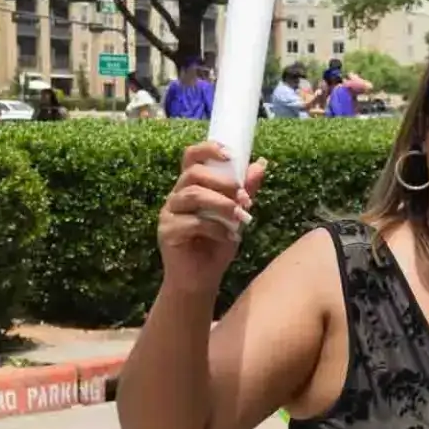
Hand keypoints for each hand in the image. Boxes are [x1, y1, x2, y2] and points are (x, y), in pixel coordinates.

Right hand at [158, 142, 264, 294]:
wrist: (202, 279)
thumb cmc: (218, 244)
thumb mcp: (237, 216)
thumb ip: (246, 191)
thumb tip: (260, 163)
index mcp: (191, 186)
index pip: (191, 157)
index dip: (208, 150)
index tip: (230, 154)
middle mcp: (177, 196)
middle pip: (193, 174)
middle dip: (222, 182)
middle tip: (243, 196)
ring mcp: (169, 213)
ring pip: (192, 195)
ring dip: (222, 204)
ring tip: (240, 217)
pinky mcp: (167, 232)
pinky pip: (192, 222)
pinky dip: (216, 228)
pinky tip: (229, 238)